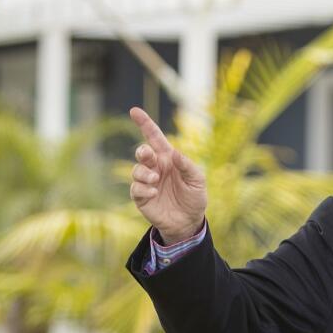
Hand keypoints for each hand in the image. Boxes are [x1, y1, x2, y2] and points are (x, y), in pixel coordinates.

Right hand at [128, 106, 206, 243]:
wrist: (188, 222)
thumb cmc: (194, 198)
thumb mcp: (198, 180)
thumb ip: (187, 165)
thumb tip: (175, 153)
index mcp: (168, 159)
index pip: (154, 138)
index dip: (145, 124)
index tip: (134, 111)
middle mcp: (155, 168)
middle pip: (142, 152)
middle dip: (142, 151)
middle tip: (148, 156)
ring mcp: (147, 182)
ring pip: (136, 170)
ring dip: (144, 172)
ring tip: (155, 180)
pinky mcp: (141, 197)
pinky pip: (135, 188)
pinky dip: (142, 188)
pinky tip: (153, 192)